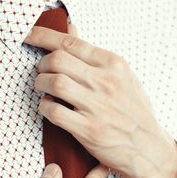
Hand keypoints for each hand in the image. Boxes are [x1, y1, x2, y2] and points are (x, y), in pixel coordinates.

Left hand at [25, 26, 176, 177]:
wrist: (147, 147)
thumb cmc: (133, 112)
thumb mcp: (123, 77)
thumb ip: (95, 57)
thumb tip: (71, 30)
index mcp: (114, 65)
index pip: (71, 42)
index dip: (44, 37)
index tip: (29, 36)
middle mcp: (105, 82)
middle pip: (58, 60)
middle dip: (42, 65)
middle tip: (41, 72)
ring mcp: (97, 106)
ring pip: (55, 83)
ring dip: (41, 84)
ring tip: (43, 90)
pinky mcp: (88, 130)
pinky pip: (55, 111)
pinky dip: (44, 107)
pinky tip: (48, 108)